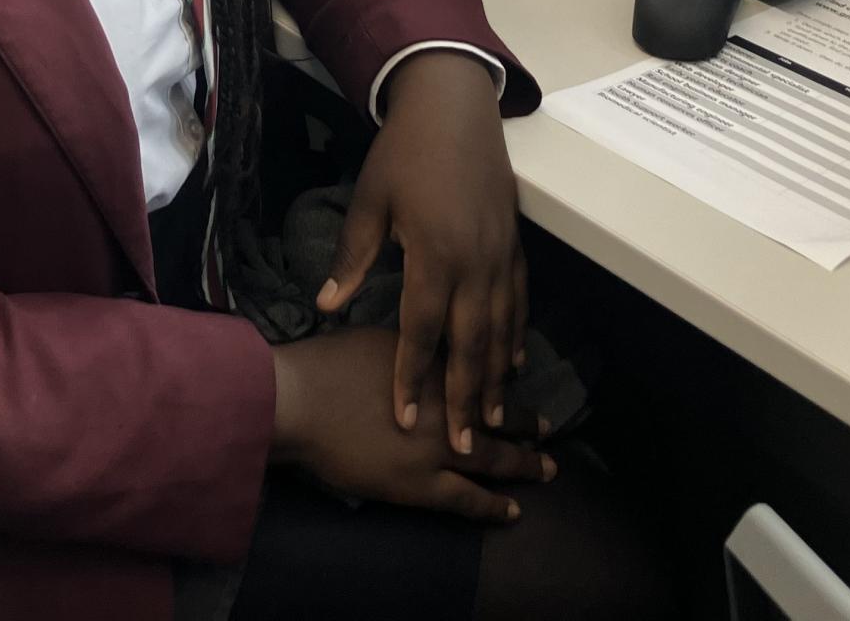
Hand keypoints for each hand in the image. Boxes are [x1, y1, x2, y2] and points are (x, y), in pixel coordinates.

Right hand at [270, 327, 551, 522]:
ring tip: (547, 467)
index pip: (480, 378)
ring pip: (494, 458)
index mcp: (434, 366)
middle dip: (526, 424)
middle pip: (497, 416)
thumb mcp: (377, 338)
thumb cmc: (326, 364)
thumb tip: (423, 346)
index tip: (518, 389)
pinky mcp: (422, 484)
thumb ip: (408, 347)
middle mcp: (446, 405)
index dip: (502, 386)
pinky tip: (513, 511)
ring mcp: (437, 447)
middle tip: (549, 429)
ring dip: (524, 463)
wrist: (300, 401)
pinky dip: (493, 506)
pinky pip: (468, 499)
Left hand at [318, 51, 525, 452]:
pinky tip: (517, 363)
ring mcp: (501, 254)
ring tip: (493, 421)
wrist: (453, 105)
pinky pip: (520, 301)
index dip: (413, 378)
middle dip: (467, 399)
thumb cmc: (403, 152)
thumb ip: (353, 259)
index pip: (422, 331)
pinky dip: (518, 335)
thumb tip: (327, 305)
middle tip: (464, 448)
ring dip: (498, 378)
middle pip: (472, 345)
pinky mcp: (515, 244)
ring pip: (503, 329)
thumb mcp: (369, 201)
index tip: (406, 419)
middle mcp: (475, 262)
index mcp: (434, 254)